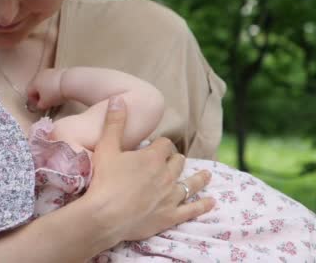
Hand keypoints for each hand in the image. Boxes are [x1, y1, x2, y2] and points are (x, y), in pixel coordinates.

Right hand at [26, 68, 65, 111]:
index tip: (38, 105)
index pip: (29, 92)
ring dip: (47, 89)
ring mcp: (49, 72)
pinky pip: (53, 79)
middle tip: (45, 101)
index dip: (32, 100)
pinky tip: (59, 91)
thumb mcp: (45, 104)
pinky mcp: (58, 71)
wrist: (69, 82)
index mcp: (34, 83)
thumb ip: (40, 105)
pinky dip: (54, 85)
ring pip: (45, 82)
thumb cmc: (55, 93)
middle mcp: (40, 75)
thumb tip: (40, 105)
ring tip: (53, 96)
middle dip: (39, 94)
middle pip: (36, 86)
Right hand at [82, 96, 214, 241]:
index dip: (160, 144)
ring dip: (199, 178)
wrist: (105, 215)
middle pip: (178, 162)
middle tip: (173, 160)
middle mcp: (167, 175)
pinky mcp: (170, 216)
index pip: (164, 144)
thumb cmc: (104, 180)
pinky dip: (203, 205)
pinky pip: (192, 209)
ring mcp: (171, 197)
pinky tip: (211, 202)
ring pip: (190, 184)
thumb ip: (114, 122)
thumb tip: (118, 98)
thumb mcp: (106, 147)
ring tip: (207, 175)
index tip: (156, 147)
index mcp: (153, 158)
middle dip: (176, 159)